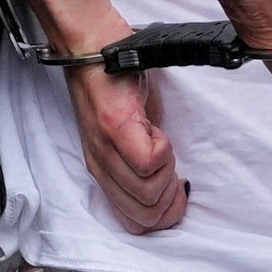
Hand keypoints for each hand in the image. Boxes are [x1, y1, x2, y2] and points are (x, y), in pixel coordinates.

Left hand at [65, 60, 186, 231]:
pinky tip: (158, 131)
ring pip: (148, 192)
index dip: (164, 217)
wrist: (93, 49)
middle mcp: (101, 166)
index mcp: (104, 172)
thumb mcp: (128, 134)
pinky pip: (149, 162)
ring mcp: (106, 149)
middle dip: (170, 199)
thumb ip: (141, 162)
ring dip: (168, 171)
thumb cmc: (113, 86)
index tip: (178, 193)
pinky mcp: (116, 127)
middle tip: (175, 172)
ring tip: (163, 144)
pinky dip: (164, 151)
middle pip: (144, 214)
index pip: (135, 222)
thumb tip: (169, 185)